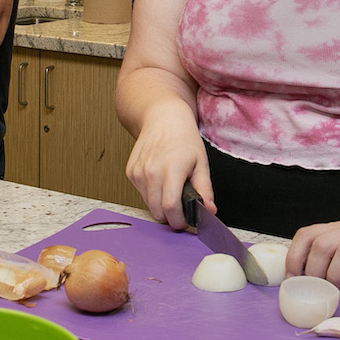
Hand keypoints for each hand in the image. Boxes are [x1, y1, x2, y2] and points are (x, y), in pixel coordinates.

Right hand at [125, 113, 210, 230]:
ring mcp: (138, 172)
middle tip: (181, 208)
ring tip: (171, 189)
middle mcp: (150, 172)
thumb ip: (204, 189)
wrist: (163, 118)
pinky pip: (141, 194)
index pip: (170, 208)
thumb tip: (209, 209)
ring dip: (160, 205)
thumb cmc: (184, 138)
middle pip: (157, 212)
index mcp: (171, 169)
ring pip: (149, 205)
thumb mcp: (201, 163)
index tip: (186, 221)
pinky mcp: (130, 172)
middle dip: (170, 216)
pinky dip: (151, 194)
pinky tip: (160, 180)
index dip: (179, 220)